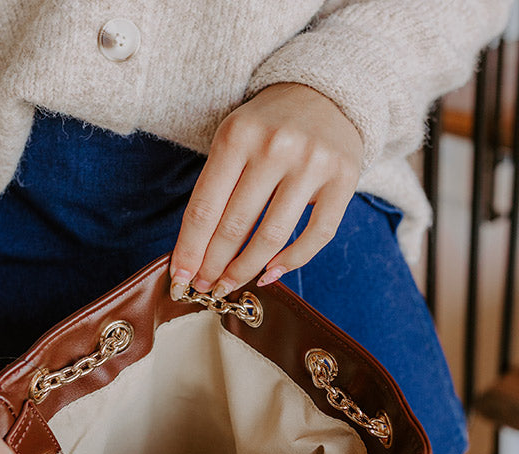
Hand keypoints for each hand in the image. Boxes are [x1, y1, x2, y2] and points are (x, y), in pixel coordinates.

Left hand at [170, 82, 362, 297]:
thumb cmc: (270, 125)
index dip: (190, 250)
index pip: (205, 208)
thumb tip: (196, 251)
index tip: (181, 279)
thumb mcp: (234, 138)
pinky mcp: (343, 179)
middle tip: (205, 289)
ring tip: (230, 285)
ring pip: (272, 237)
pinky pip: (316, 235)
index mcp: (238, 135)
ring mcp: (312, 163)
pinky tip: (269, 274)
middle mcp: (275, 147)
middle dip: (214, 266)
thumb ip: (216, 185)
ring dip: (246, 270)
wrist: (328, 93)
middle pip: (235, 226)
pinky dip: (290, 262)